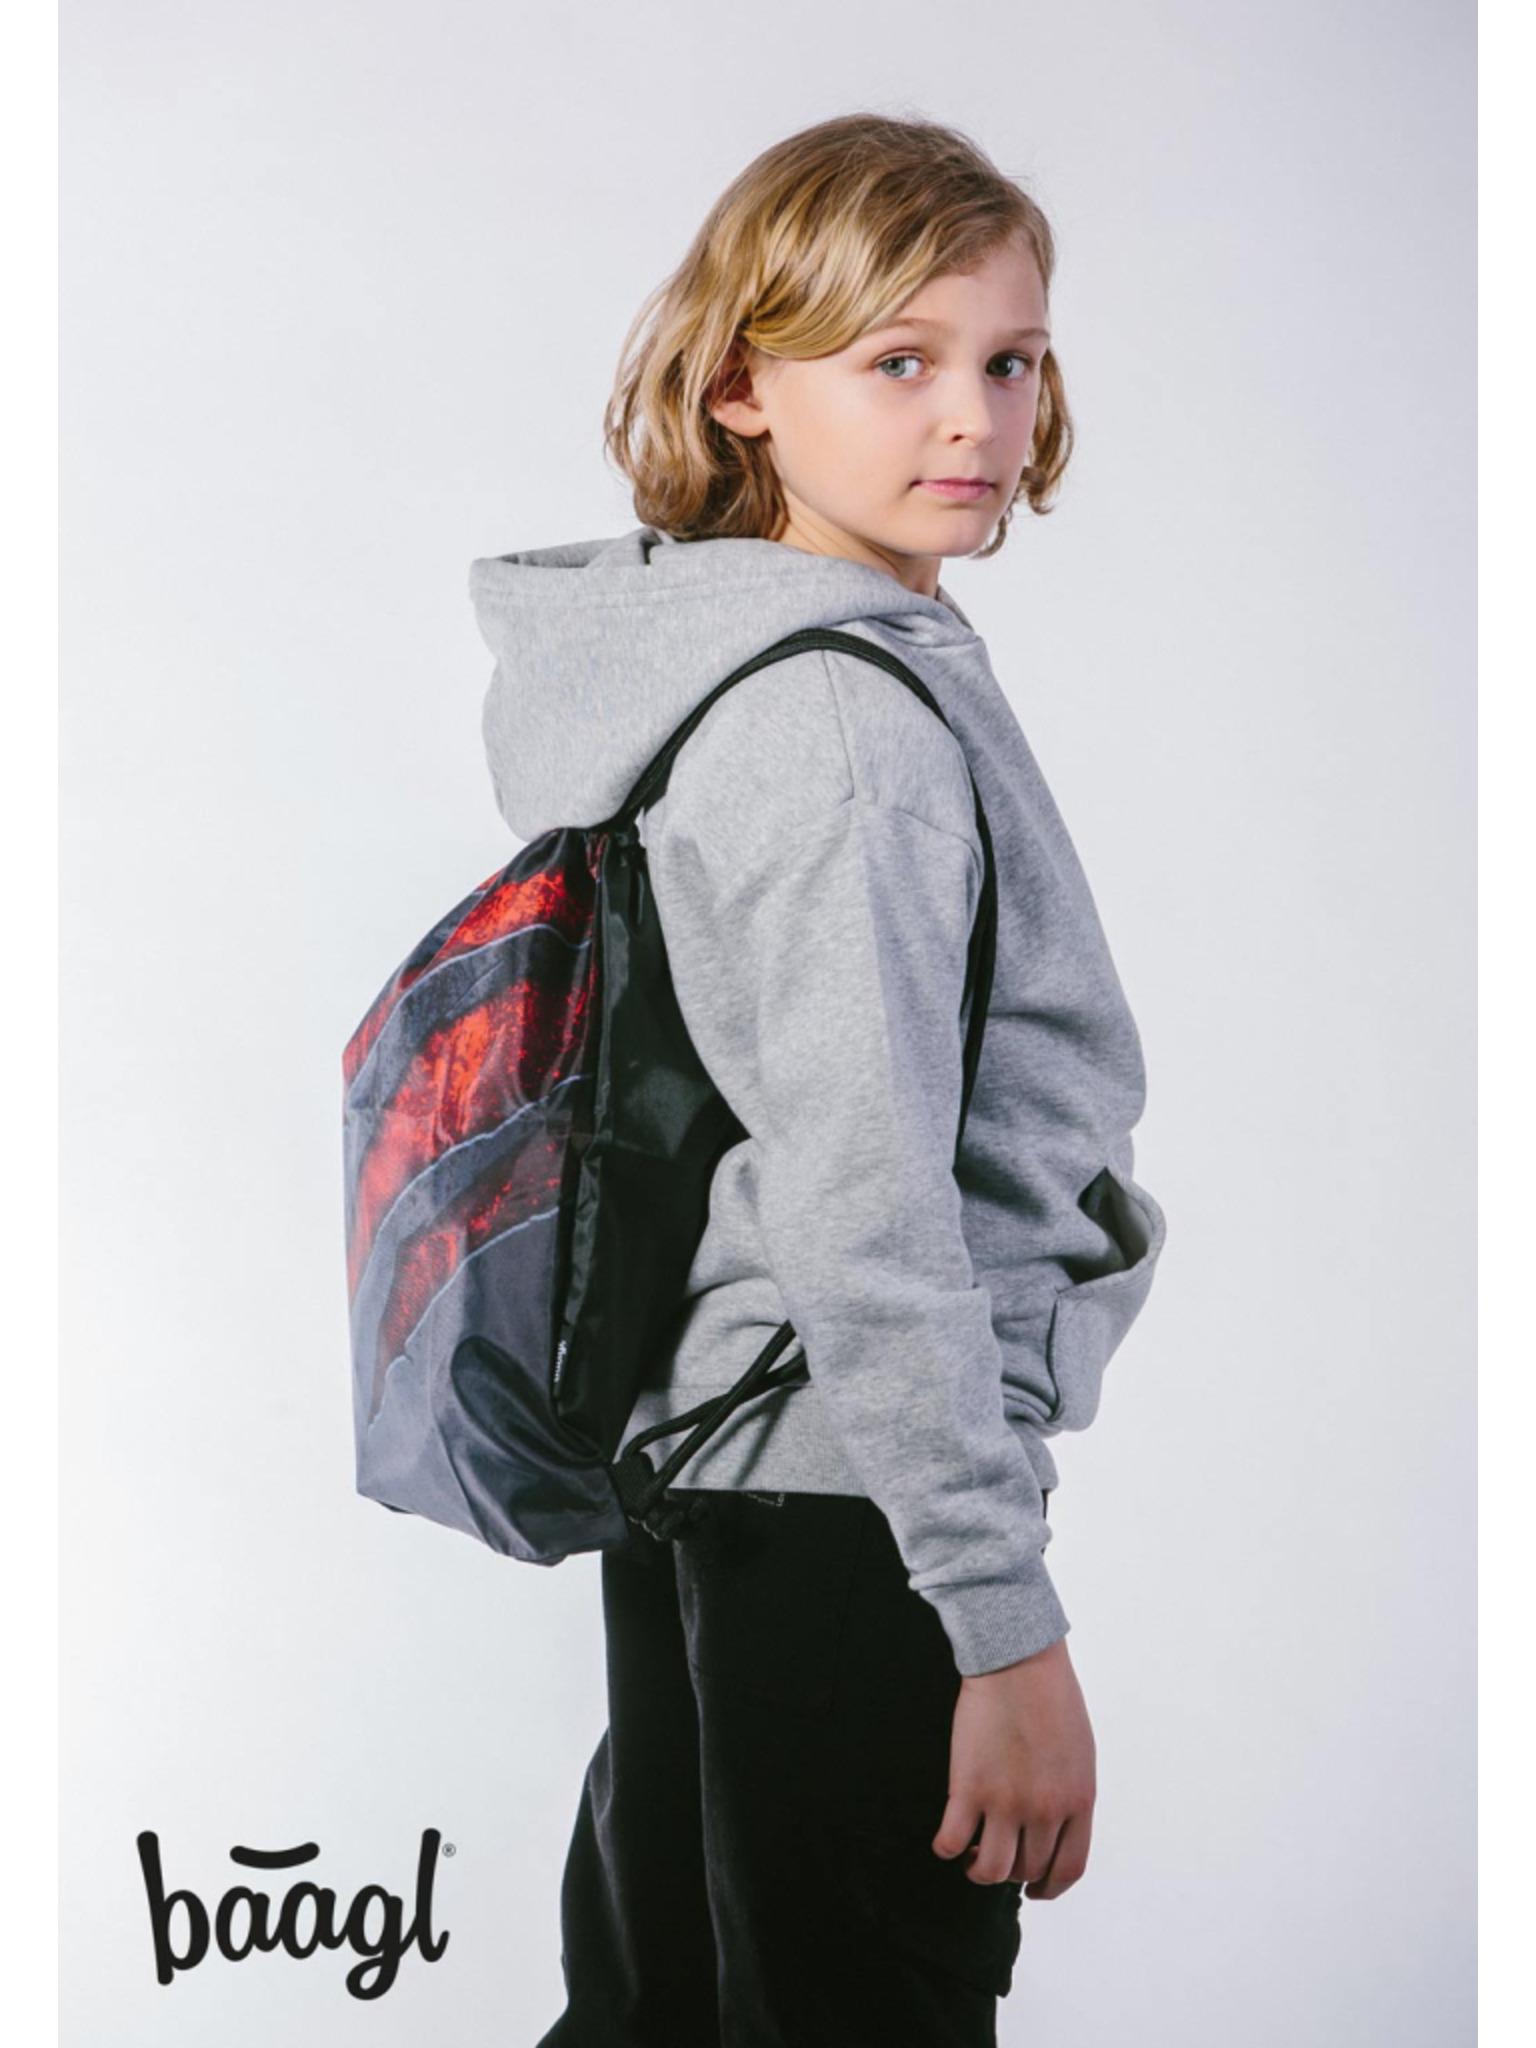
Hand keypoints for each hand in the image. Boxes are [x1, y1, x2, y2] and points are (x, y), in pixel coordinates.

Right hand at [930, 1636, 1095, 1899]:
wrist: (1017, 1662)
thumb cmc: (1051, 1697)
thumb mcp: (1079, 1753)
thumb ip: (1070, 1795)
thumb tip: (1055, 1827)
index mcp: (1078, 1801)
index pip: (1068, 1869)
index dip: (1049, 1888)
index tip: (1035, 1891)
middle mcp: (1045, 1810)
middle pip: (1027, 1869)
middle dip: (1013, 1872)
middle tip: (997, 1856)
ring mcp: (1005, 1802)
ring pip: (991, 1869)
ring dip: (980, 1870)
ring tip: (973, 1856)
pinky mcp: (968, 1788)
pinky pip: (952, 1841)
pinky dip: (947, 1849)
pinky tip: (948, 1839)